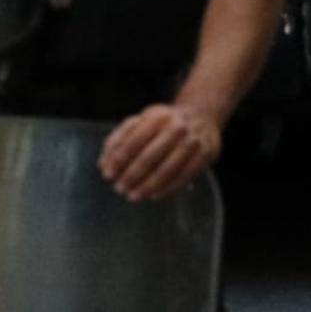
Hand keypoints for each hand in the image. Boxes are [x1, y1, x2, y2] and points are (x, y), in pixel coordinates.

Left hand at [99, 103, 222, 201]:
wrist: (202, 116)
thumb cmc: (162, 124)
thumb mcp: (141, 121)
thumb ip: (119, 139)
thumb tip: (104, 164)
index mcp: (157, 116)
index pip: (133, 140)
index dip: (118, 159)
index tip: (107, 175)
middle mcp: (177, 126)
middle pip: (150, 156)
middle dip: (132, 175)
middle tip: (120, 189)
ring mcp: (194, 140)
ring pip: (168, 168)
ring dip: (149, 185)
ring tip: (135, 196)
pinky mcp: (206, 154)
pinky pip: (185, 176)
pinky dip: (169, 188)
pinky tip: (155, 196)